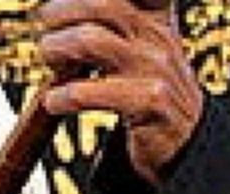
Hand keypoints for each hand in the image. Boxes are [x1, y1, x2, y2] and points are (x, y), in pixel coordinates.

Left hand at [36, 0, 203, 183]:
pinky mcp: (150, 102)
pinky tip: (54, 102)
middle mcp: (156, 37)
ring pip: (90, 40)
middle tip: (45, 31)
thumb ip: (110, 27)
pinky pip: (91, 92)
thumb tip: (56, 12)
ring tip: (50, 61)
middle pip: (102, 2)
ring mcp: (154, 68)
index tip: (56, 11)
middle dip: (61, 12)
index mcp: (156, 18)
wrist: (184, 144)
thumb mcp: (140, 51)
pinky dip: (62, 97)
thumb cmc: (149, 94)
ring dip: (56, 48)